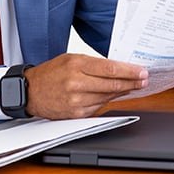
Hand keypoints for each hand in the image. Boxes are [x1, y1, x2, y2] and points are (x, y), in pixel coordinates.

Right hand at [23, 54, 147, 118]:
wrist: (29, 92)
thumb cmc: (51, 73)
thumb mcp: (70, 59)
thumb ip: (93, 64)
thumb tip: (117, 69)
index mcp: (76, 65)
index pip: (110, 69)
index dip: (129, 72)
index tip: (142, 72)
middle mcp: (76, 83)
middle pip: (112, 84)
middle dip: (132, 83)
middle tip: (144, 81)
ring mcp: (76, 100)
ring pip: (108, 97)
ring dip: (122, 92)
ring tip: (132, 87)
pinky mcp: (76, 114)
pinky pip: (99, 107)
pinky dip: (108, 100)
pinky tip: (114, 95)